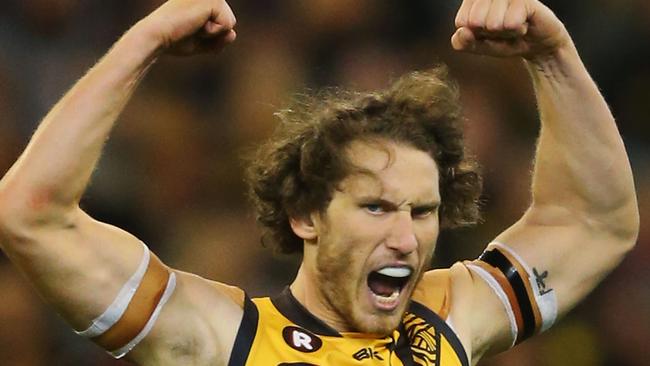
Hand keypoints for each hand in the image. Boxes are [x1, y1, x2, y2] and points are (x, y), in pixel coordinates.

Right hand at [137, 0, 236, 55]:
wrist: (157, 36)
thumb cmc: (174, 39)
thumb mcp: (202, 42)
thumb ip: (219, 39)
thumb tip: (233, 34)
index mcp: (202, 1)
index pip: (223, 22)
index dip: (210, 35)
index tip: (188, 29)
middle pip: (230, 22)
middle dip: (214, 34)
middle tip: (190, 29)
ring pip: (231, 23)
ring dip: (213, 33)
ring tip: (192, 26)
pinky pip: (227, 26)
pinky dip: (213, 33)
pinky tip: (195, 24)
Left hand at [452, 0, 569, 59]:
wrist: (537, 45)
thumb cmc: (506, 41)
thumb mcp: (480, 46)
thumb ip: (464, 43)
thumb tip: (462, 31)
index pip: (462, 21)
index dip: (475, 34)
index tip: (487, 31)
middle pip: (475, 21)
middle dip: (489, 34)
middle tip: (502, 29)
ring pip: (492, 23)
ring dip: (504, 33)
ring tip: (513, 26)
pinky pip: (510, 23)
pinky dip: (516, 31)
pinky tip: (524, 24)